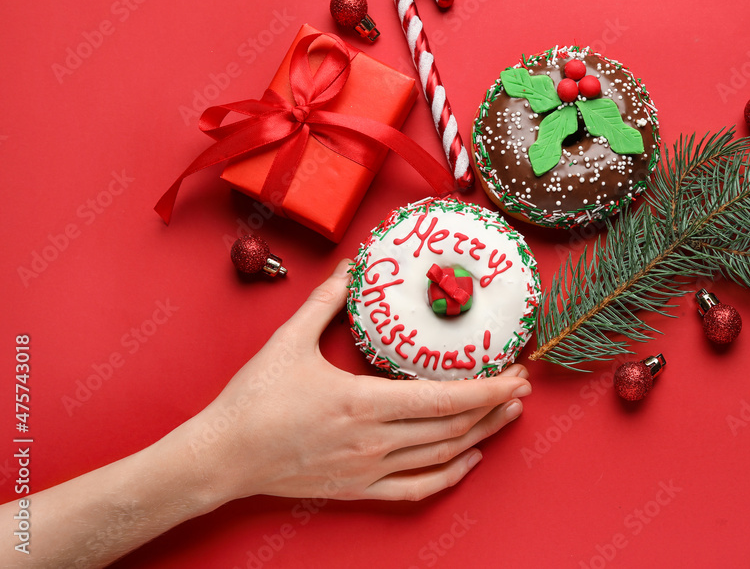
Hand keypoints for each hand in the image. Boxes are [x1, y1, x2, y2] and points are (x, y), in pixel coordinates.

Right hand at [185, 258, 531, 502]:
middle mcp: (374, 441)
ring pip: (441, 455)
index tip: (516, 374)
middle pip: (453, 427)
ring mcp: (368, 470)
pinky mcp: (359, 489)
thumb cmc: (254, 398)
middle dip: (495, 406)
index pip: (443, 398)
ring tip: (509, 414)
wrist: (222, 455)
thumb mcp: (290, 340)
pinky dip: (450, 475)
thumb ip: (327, 300)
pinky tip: (470, 458)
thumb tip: (354, 264)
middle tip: (523, 386)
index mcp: (362, 403)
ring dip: (482, 435)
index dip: (487, 388)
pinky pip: (417, 488)